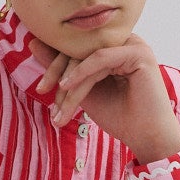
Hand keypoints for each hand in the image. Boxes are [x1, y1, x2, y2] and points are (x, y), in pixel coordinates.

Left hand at [31, 32, 179, 165]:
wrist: (146, 137)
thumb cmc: (119, 116)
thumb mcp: (81, 91)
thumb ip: (61, 68)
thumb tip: (33, 43)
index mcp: (114, 47)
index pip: (78, 47)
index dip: (55, 64)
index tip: (41, 88)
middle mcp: (125, 41)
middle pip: (80, 47)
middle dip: (57, 70)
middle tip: (42, 92)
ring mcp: (134, 45)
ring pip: (88, 55)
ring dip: (69, 80)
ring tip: (59, 104)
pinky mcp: (139, 53)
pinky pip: (101, 58)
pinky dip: (81, 73)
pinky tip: (66, 86)